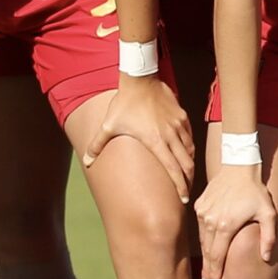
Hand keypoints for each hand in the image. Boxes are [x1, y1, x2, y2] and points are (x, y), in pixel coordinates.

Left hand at [85, 76, 196, 199]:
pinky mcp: (182, 116)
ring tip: (187, 174)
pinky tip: (186, 151)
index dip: (180, 187)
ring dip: (189, 164)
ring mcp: (178, 125)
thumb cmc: (124, 103)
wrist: (140, 79)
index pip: (173, 170)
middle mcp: (170, 136)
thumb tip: (86, 161)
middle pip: (187, 164)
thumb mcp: (109, 125)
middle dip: (189, 180)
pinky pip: (189, 136)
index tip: (183, 200)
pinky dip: (189, 147)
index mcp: (156, 142)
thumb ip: (97, 145)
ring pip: (190, 150)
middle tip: (187, 192)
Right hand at [194, 163, 277, 278]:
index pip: (217, 256)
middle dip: (208, 269)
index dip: (215, 272)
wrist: (239, 166)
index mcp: (226, 225)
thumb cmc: (256, 191)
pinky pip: (200, 226)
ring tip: (206, 270)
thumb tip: (266, 258)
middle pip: (207, 251)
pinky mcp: (200, 206)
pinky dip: (203, 238)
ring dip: (205, 255)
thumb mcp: (268, 213)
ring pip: (202, 240)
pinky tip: (207, 247)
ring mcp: (203, 213)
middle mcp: (210, 221)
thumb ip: (268, 237)